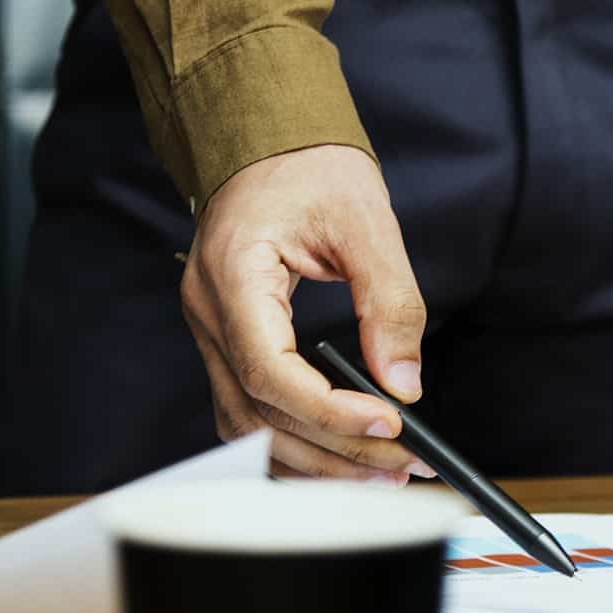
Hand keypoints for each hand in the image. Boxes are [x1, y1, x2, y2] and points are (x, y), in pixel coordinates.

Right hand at [180, 145, 436, 484]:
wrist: (266, 138)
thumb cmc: (308, 165)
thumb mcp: (366, 220)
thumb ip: (389, 301)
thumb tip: (403, 383)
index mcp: (234, 273)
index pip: (269, 370)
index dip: (328, 410)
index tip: (387, 425)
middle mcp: (209, 312)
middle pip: (258, 412)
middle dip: (333, 450)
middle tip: (402, 466)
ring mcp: (210, 331)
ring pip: (247, 425)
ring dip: (312, 460)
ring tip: (378, 474)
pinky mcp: (226, 342)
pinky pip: (248, 411)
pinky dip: (292, 442)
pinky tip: (338, 455)